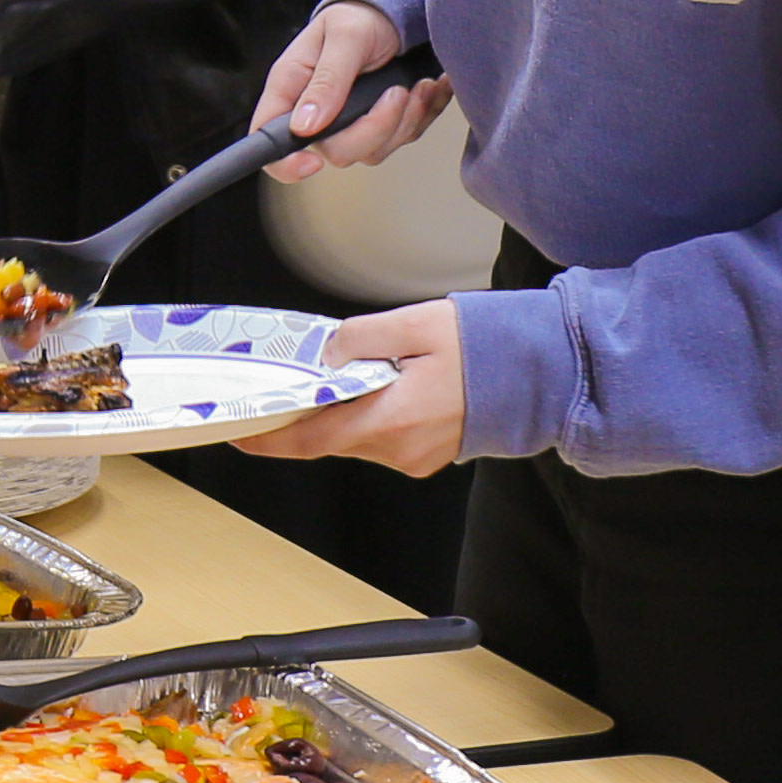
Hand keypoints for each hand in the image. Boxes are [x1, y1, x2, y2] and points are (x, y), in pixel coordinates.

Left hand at [242, 303, 464, 473]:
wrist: (540, 373)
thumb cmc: (486, 348)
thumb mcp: (415, 325)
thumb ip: (359, 339)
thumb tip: (325, 355)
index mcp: (391, 420)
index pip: (312, 439)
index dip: (270, 439)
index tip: (241, 434)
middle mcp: (400, 450)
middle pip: (333, 436)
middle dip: (314, 409)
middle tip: (306, 377)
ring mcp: (415, 458)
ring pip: (358, 436)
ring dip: (350, 408)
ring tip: (368, 371)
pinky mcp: (428, 456)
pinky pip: (384, 438)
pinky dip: (375, 415)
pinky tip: (391, 386)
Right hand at [254, 0, 442, 178]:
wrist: (394, 11)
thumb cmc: (359, 16)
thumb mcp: (344, 36)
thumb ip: (327, 80)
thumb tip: (304, 125)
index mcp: (292, 88)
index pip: (269, 139)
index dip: (286, 163)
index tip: (314, 163)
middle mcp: (317, 112)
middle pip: (338, 152)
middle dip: (377, 127)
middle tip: (396, 92)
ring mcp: (350, 123)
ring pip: (375, 150)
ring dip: (406, 119)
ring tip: (417, 85)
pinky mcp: (380, 125)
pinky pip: (402, 138)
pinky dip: (422, 115)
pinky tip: (428, 88)